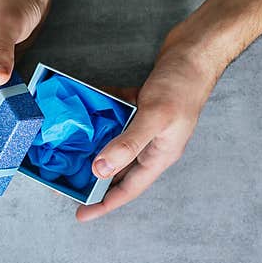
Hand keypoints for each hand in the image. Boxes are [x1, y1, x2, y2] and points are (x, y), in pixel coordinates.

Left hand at [76, 45, 216, 221]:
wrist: (198, 48)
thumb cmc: (183, 83)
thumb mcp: (155, 116)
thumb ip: (128, 144)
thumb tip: (100, 170)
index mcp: (159, 155)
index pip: (128, 189)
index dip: (104, 203)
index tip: (81, 214)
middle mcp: (152, 144)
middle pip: (116, 169)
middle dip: (90, 177)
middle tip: (63, 181)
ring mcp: (146, 125)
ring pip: (112, 143)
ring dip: (91, 146)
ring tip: (65, 152)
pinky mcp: (140, 106)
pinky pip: (114, 117)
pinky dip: (99, 117)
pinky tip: (81, 114)